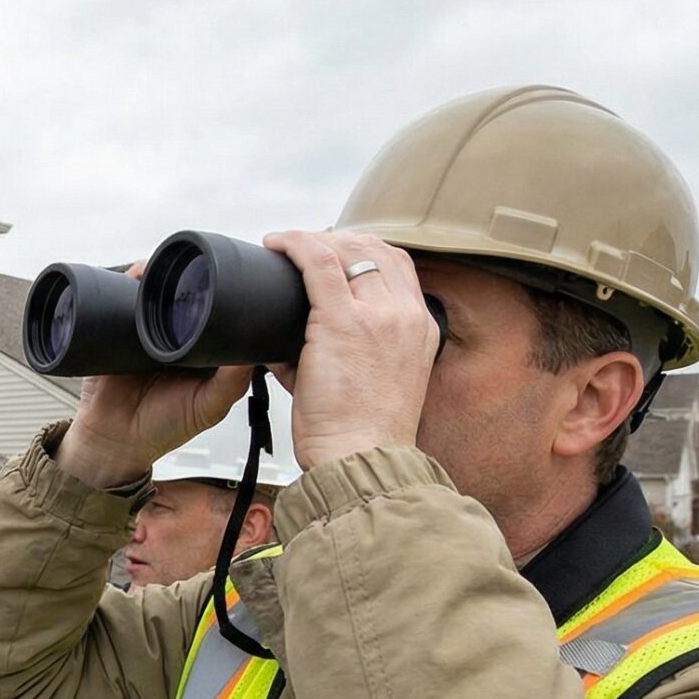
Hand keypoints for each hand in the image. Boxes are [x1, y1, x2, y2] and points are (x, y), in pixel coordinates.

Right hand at [53, 256, 259, 487]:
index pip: (221, 315)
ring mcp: (146, 331)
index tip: (238, 282)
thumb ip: (232, 383)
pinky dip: (131, 280)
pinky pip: (123, 295)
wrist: (112, 440)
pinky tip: (139, 277)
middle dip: (195, 280)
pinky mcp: (118, 327)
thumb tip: (254, 352)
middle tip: (202, 270)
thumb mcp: (208, 408)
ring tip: (170, 272)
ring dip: (163, 277)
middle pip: (189, 296)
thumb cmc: (162, 428)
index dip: (230, 297)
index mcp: (203, 352)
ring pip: (158, 292)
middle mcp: (177, 337)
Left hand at [261, 231, 436, 469]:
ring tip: (287, 245)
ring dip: (314, 240)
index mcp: (420, 327)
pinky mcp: (341, 322)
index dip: (363, 249)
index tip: (336, 251)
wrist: (362, 459)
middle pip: (375, 249)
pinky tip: (277, 243)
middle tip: (306, 247)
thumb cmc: (360, 434)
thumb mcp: (374, 384)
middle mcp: (406, 315)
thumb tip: (292, 339)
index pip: (398, 264)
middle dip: (338, 239)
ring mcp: (377, 315)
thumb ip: (347, 353)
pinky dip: (295, 245)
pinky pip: (318, 263)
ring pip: (346, 250)